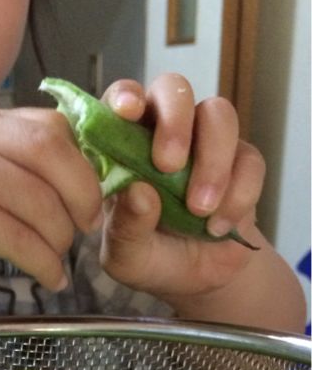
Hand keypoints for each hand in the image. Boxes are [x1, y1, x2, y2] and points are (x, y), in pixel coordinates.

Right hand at [0, 107, 102, 301]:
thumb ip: (37, 168)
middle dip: (81, 197)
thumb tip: (104, 176)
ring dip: (60, 240)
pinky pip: (21, 239)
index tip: (93, 203)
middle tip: (85, 229)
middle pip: (51, 155)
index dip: (86, 168)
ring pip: (40, 203)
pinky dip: (44, 265)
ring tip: (56, 257)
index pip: (54, 129)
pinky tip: (50, 278)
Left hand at [97, 73, 265, 299]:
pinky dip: (238, 193)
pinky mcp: (241, 160)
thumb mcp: (126, 256)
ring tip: (199, 211)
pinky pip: (248, 157)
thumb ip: (126, 228)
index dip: (124, 96)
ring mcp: (205, 142)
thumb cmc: (149, 258)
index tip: (127, 111)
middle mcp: (162, 133)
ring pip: (218, 114)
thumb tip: (138, 193)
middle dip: (174, 122)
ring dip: (212, 162)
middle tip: (168, 166)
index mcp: (122, 146)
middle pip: (173, 90)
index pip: (120, 101)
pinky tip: (219, 225)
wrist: (197, 279)